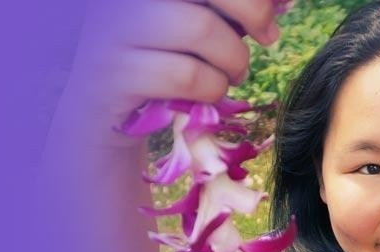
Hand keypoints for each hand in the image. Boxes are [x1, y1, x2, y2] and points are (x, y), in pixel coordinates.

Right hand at [63, 0, 280, 143]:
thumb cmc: (160, 58)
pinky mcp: (112, 74)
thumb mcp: (195, 21)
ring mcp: (112, 29)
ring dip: (234, 58)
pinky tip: (209, 93)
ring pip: (200, 28)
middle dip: (253, 10)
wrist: (103, 114)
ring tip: (234, 73)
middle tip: (268, 36)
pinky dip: (212, 88)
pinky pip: (185, 76)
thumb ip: (231, 6)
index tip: (276, 7)